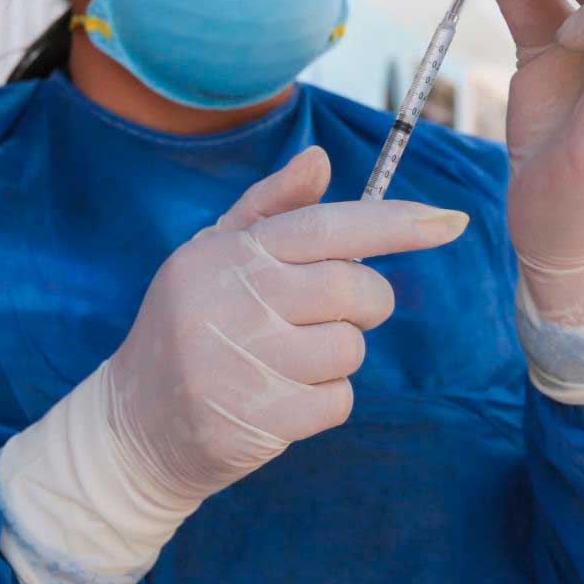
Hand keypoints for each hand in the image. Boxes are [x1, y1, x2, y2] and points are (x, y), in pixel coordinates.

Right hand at [0, 147, 467, 583]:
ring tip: (285, 359)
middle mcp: (234, 303)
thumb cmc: (189, 325)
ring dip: (335, 355)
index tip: (450, 221)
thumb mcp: (212, 255)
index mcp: (229, 254)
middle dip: (363, 303)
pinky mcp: (257, 419)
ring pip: (350, 349)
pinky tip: (280, 397)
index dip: (395, 223)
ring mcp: (244, 364)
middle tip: (329, 313)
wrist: (133, 425)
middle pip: (354, 291)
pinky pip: (337, 400)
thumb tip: (321, 159)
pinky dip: (323, 400)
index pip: (327, 227)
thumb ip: (271, 208)